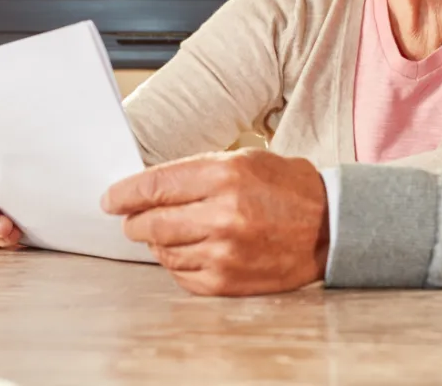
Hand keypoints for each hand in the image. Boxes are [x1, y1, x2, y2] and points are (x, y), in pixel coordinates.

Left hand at [101, 149, 328, 295]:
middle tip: (135, 218)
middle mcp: (222, 214)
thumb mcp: (247, 160)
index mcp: (225, 175)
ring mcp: (223, 251)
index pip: (155, 186)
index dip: (125, 194)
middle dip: (136, 220)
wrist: (329, 228)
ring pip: (162, 250)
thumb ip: (197, 171)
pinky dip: (179, 262)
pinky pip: (180, 274)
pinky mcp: (226, 280)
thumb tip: (149, 188)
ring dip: (160, 241)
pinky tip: (193, 249)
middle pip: (150, 222)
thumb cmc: (288, 189)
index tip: (112, 199)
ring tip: (174, 231)